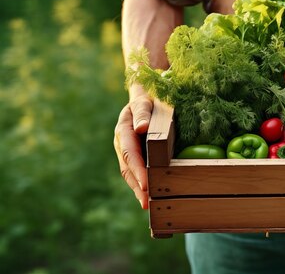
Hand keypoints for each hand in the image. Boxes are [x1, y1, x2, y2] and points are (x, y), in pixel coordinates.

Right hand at [113, 86, 152, 208]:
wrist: (145, 91)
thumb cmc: (149, 95)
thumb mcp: (145, 99)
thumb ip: (142, 112)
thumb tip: (141, 128)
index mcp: (124, 128)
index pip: (131, 153)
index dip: (138, 171)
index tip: (146, 186)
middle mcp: (122, 141)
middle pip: (127, 167)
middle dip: (137, 186)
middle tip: (146, 203)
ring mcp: (125, 148)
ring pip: (128, 171)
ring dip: (136, 188)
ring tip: (146, 205)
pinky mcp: (133, 152)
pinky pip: (134, 169)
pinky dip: (139, 182)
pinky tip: (148, 195)